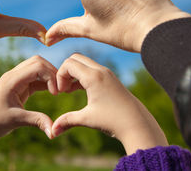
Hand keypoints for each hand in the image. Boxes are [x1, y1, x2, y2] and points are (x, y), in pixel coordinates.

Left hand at [0, 56, 57, 154]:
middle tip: (61, 89)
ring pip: (36, 67)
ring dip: (49, 76)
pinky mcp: (18, 86)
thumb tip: (54, 132)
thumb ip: (37, 121)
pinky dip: (44, 82)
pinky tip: (52, 92)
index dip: (51, 76)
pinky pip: (34, 78)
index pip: (37, 66)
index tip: (57, 93)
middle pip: (38, 61)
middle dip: (52, 72)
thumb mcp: (17, 120)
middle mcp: (13, 75)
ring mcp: (15, 79)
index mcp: (12, 79)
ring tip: (58, 91)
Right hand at [52, 53, 167, 154]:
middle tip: (63, 89)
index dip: (59, 76)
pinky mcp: (110, 78)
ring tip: (69, 91)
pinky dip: (82, 75)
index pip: (68, 64)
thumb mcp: (87, 119)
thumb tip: (52, 132)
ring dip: (74, 73)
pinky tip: (79, 91)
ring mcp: (107, 73)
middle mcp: (101, 70)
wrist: (137, 124)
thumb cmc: (113, 121)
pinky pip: (91, 68)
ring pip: (83, 62)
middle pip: (75, 58)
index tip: (60, 92)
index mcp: (94, 77)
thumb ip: (67, 121)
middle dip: (65, 71)